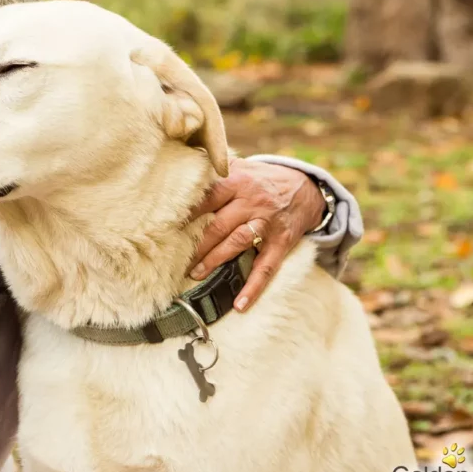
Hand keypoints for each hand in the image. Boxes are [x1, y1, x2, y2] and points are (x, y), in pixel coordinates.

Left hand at [188, 158, 325, 311]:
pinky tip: (240, 304)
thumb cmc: (262, 179)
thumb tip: (181, 169)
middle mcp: (252, 202)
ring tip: (195, 274)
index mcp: (238, 181)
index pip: (207, 198)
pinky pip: (266, 268)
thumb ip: (216, 171)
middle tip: (174, 258)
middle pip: (218, 224)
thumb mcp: (242, 167)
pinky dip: (253, 287)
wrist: (306, 188)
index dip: (187, 213)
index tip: (166, 226)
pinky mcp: (281, 243)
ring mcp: (267, 224)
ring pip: (237, 243)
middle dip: (196, 244)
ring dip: (215, 260)